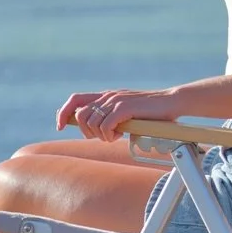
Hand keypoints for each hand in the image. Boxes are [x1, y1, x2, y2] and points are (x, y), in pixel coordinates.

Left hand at [58, 87, 180, 142]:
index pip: (75, 100)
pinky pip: (106, 125)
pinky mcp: (125, 108)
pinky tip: (119, 135)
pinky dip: (109, 134)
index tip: (60, 126)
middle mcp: (108, 96)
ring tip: (115, 135)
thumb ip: (113, 117)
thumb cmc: (152, 112)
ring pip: (91, 122)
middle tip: (103, 136)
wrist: (171, 102)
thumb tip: (98, 131)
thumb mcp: (128, 113)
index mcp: (107, 96)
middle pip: (80, 115)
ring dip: (100, 134)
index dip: (64, 113)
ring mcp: (116, 101)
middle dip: (86, 131)